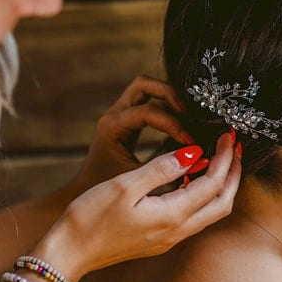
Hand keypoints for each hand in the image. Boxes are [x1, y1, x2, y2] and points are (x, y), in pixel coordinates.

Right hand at [38, 132, 240, 281]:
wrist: (67, 253)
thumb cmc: (90, 217)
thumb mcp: (125, 186)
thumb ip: (162, 168)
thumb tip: (194, 153)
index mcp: (172, 216)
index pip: (213, 184)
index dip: (224, 158)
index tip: (227, 135)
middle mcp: (176, 232)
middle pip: (221, 203)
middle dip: (232, 174)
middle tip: (233, 147)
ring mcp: (168, 239)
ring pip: (209, 212)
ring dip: (219, 185)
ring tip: (217, 158)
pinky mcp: (158, 240)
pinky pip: (192, 217)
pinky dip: (200, 195)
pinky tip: (190, 178)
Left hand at [67, 75, 191, 197]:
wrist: (85, 196)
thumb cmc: (106, 190)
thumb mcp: (136, 181)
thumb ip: (164, 169)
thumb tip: (196, 159)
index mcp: (112, 127)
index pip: (147, 111)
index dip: (172, 124)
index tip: (190, 142)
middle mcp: (115, 115)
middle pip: (144, 85)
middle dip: (170, 94)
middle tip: (189, 114)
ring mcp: (120, 116)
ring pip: (147, 90)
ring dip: (168, 98)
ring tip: (187, 117)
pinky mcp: (128, 123)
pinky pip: (149, 104)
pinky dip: (165, 109)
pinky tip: (180, 126)